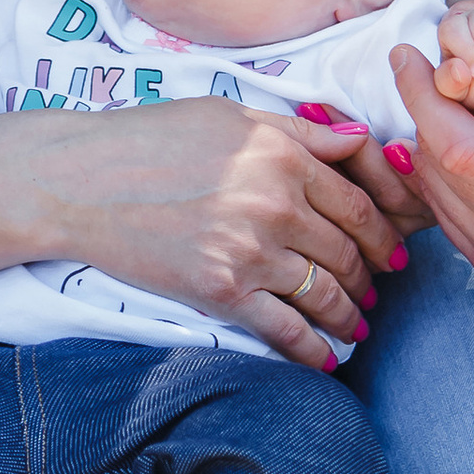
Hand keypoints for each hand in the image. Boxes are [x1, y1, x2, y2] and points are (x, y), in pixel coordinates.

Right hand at [34, 98, 408, 370]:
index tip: (391, 249)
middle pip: (349, 251)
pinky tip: (327, 359)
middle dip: (371, 276)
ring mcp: (250, 250)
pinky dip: (314, 350)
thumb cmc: (151, 138)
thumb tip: (359, 142)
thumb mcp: (231, 115)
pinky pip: (286, 329)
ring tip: (355, 324)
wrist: (81, 180)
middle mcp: (276, 203)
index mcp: (283, 154)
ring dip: (349, 314)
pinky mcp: (221, 290)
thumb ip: (300, 131)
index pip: (358, 203)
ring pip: (326, 292)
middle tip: (376, 288)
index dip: (383, 232)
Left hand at [386, 45, 473, 289]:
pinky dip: (445, 167)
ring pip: (433, 188)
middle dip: (430, 110)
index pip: (462, 151)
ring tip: (472, 104)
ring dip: (435, 137)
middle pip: (438, 167)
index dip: (423, 98)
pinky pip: (444, 209)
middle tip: (450, 70)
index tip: (407, 54)